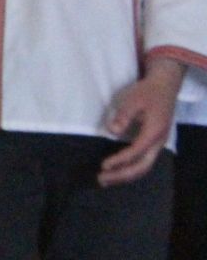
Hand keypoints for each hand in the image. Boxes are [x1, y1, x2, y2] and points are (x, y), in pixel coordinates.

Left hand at [100, 58, 183, 185]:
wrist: (164, 87)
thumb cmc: (147, 92)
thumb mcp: (133, 99)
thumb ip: (124, 116)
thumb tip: (112, 130)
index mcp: (154, 132)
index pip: (136, 152)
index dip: (120, 160)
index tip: (104, 165)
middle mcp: (158, 142)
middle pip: (142, 166)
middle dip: (122, 174)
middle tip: (102, 179)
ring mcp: (158, 143)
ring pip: (144, 166)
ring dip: (126, 174)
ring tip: (106, 180)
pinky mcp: (154, 143)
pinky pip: (144, 161)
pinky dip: (131, 168)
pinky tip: (118, 170)